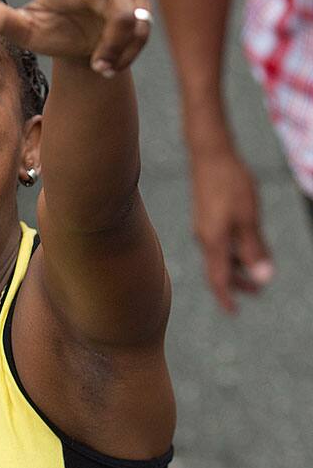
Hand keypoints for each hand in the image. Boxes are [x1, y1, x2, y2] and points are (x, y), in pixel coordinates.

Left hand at [0, 0, 150, 75]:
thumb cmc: (52, 31)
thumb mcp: (27, 31)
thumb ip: (1, 20)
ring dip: (114, 46)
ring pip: (126, 19)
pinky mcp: (142, 11)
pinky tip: (109, 65)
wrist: (84, 50)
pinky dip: (123, 56)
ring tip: (100, 65)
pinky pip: (139, 36)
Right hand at [188, 122, 273, 312]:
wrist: (210, 155)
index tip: (233, 311)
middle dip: (237, 284)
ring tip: (256, 269)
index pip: (218, 279)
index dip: (226, 297)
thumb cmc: (232, 184)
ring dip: (236, 267)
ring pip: (219, 256)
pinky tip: (244, 244)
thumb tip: (263, 278)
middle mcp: (205, 238)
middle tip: (257, 292)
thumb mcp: (249, 218)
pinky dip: (231, 251)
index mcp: (214, 241)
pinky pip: (218, 243)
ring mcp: (203, 227)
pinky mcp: (206, 217)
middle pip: (218, 270)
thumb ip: (255, 249)